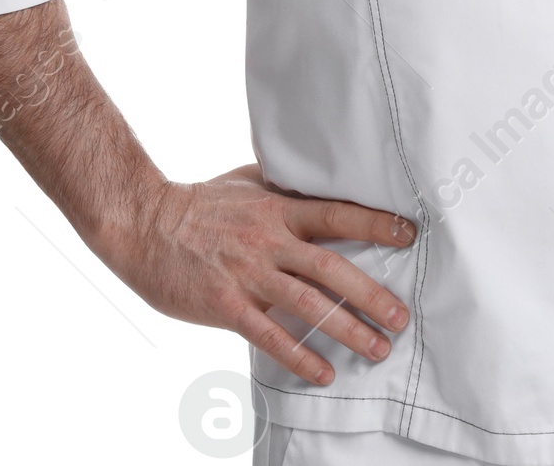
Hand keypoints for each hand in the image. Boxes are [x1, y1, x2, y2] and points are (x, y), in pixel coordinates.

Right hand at [94, 162, 417, 385]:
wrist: (145, 223)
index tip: (409, 234)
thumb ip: (284, 186)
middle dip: (372, 295)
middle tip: (402, 316)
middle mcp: (270, 240)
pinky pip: (270, 335)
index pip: (338, 214)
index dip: (376, 224)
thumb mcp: (248, 181)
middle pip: (333, 267)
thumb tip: (319, 181)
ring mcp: (249, 273)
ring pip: (309, 305)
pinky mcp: (227, 304)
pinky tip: (322, 373)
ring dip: (347, 330)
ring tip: (377, 348)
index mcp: (278, 207)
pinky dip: (299, 356)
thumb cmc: (200, 202)